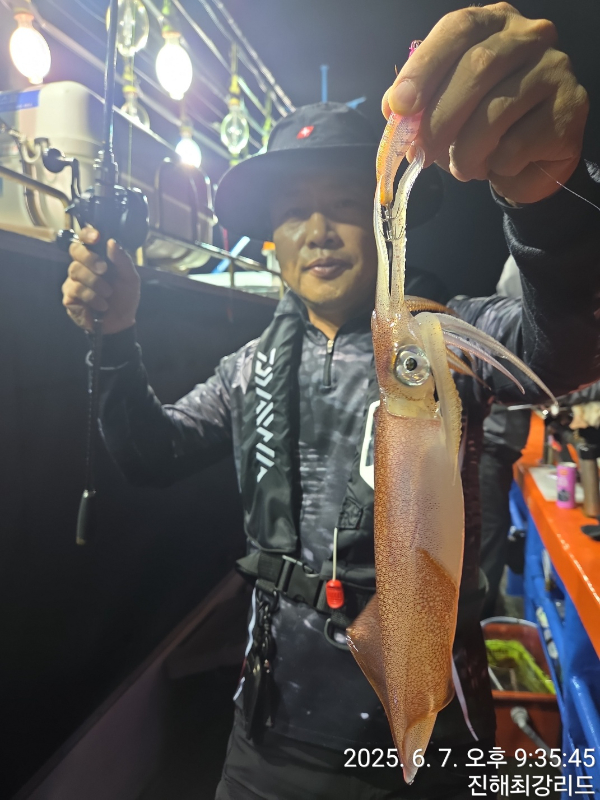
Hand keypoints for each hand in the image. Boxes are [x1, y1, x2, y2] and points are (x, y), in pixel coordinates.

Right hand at [62, 227, 140, 333]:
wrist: (121, 322)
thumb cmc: (124, 298)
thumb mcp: (130, 278)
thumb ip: (122, 260)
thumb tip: (111, 242)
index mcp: (98, 258)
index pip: (85, 239)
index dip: (88, 234)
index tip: (97, 237)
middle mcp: (83, 266)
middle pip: (75, 250)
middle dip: (90, 258)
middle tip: (104, 269)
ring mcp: (74, 280)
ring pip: (75, 270)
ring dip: (96, 283)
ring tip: (107, 293)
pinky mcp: (69, 296)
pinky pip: (76, 289)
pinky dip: (92, 297)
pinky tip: (101, 305)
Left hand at [382, 2, 588, 203]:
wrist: (529, 161)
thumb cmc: (481, 128)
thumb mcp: (443, 110)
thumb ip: (418, 104)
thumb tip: (393, 108)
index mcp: (492, 23)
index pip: (458, 29)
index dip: (424, 68)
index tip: (400, 108)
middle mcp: (529, 35)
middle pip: (477, 67)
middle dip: (439, 119)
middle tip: (422, 154)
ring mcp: (554, 68)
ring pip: (496, 112)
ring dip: (466, 151)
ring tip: (461, 167)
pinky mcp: (570, 108)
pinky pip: (518, 144)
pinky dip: (496, 166)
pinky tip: (498, 166)